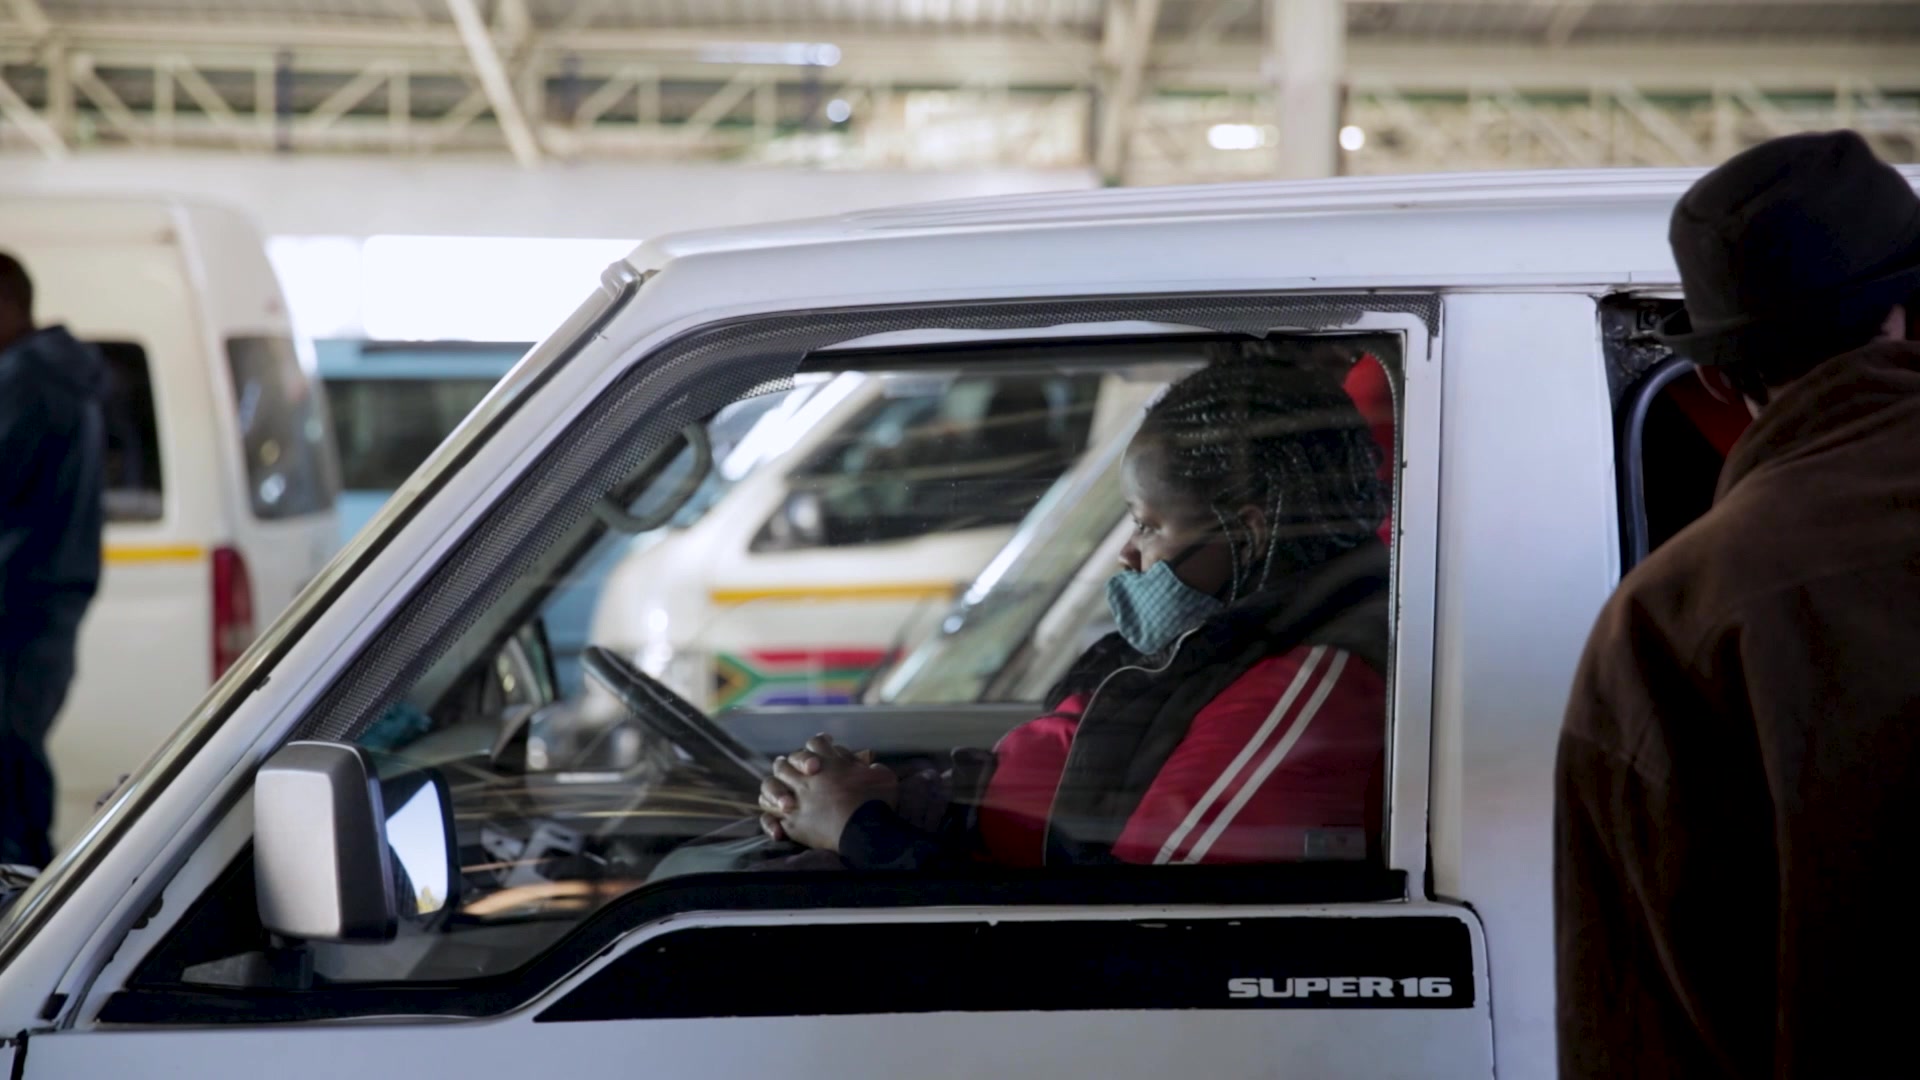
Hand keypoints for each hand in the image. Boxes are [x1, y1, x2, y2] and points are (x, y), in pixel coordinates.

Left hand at [757, 734, 893, 851]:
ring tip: (780, 796)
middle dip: (789, 763)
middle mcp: (806, 777)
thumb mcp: (882, 774)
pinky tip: (778, 825)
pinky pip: (770, 818)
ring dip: (774, 788)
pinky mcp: (792, 823)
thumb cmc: (876, 801)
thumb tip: (866, 763)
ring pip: (770, 786)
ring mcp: (796, 799)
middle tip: (793, 769)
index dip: (821, 741)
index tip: (826, 743)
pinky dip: (771, 821)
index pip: (816, 742)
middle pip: (785, 762)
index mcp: (828, 761)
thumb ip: (868, 766)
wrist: (865, 831)